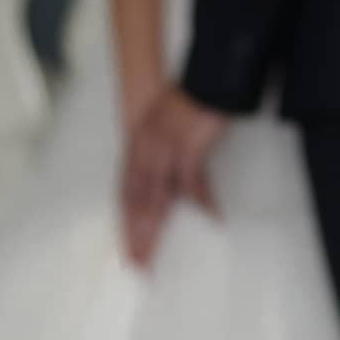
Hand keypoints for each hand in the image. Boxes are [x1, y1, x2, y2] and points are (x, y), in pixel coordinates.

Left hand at [121, 85, 227, 265]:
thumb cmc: (189, 103)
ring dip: (153, 230)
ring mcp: (165, 150)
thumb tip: (176, 188)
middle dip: (135, 234)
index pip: (127, 191)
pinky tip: (213, 219)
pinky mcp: (188, 147)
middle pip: (136, 200)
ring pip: (154, 198)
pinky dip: (202, 202)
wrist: (206, 77)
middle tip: (136, 262)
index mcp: (139, 146)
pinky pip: (193, 183)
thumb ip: (167, 160)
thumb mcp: (169, 133)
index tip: (127, 248)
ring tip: (153, 255)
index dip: (126, 221)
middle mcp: (146, 150)